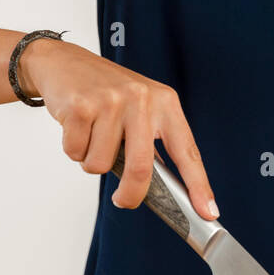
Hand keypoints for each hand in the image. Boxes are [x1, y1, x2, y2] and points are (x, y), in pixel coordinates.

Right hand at [20, 37, 217, 218]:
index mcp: (165, 103)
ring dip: (93, 161)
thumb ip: (152, 142)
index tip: (208, 212)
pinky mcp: (81, 107)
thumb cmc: (106, 93)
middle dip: (131, 195)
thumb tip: (162, 190)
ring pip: (102, 164)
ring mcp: (112, 102)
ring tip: (93, 136)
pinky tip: (77, 127)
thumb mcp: (141, 108)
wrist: (65, 62)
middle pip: (141, 168)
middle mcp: (143, 100)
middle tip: (123, 200)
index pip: (187, 151)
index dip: (199, 185)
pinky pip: (77, 153)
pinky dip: (74, 150)